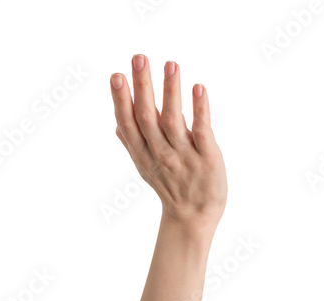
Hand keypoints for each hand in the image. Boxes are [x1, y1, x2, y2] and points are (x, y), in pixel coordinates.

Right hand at [110, 54, 226, 233]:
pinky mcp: (207, 158)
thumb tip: (116, 125)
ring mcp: (183, 156)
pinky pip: (202, 131)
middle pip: (147, 118)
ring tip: (170, 65)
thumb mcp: (146, 168)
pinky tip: (198, 88)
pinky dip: (199, 110)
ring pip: (172, 120)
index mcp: (144, 154)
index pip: (128, 124)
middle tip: (139, 58)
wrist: (193, 219)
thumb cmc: (171, 189)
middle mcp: (160, 153)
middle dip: (142, 87)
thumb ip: (133, 145)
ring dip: (170, 92)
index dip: (121, 100)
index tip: (117, 75)